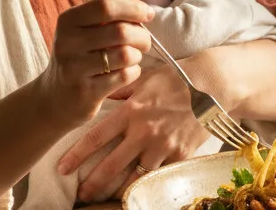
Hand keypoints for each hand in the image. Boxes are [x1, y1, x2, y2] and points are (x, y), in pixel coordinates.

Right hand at [36, 0, 153, 129]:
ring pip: (125, 55)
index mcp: (68, 21)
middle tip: (144, 42)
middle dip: (142, 36)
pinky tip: (126, 72)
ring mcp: (75, 68)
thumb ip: (111, 9)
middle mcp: (68, 42)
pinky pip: (124, 76)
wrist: (54, 98)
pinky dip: (133, 72)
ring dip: (137, 56)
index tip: (148, 14)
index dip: (133, 7)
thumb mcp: (88, 29)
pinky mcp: (86, 91)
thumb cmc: (78, 57)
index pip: (106, 5)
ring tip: (132, 57)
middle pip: (121, 31)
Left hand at [57, 64, 210, 201]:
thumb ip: (121, 89)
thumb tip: (101, 93)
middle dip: (93, 183)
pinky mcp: (181, 155)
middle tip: (81, 194)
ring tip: (106, 196)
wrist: (212, 85)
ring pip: (135, 176)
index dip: (77, 155)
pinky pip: (160, 175)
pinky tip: (138, 190)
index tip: (63, 167)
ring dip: (118, 188)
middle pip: (111, 165)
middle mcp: (144, 132)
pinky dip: (148, 183)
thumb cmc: (176, 78)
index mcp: (131, 111)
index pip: (96, 137)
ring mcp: (163, 146)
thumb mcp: (145, 78)